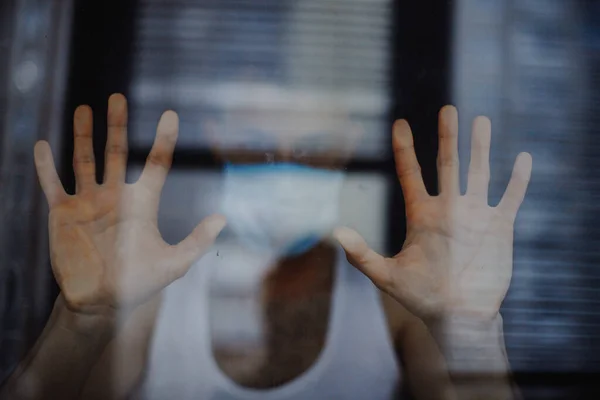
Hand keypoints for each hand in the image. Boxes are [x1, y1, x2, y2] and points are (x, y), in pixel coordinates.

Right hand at [34, 94, 225, 316]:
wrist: (101, 304)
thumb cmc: (139, 284)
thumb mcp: (174, 264)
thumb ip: (197, 241)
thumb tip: (223, 218)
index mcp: (143, 203)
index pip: (157, 164)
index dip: (164, 139)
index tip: (171, 114)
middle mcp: (115, 196)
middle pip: (117, 153)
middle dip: (117, 126)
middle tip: (118, 98)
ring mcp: (88, 203)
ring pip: (84, 161)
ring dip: (83, 135)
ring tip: (85, 109)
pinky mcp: (63, 214)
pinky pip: (52, 184)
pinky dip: (46, 166)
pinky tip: (42, 144)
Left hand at [335, 106, 531, 320]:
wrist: (458, 316)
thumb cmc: (421, 297)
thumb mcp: (387, 276)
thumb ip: (362, 255)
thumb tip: (334, 233)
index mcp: (421, 215)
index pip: (411, 174)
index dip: (405, 149)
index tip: (400, 123)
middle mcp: (448, 209)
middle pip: (448, 164)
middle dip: (448, 136)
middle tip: (447, 109)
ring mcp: (475, 215)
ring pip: (479, 172)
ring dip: (481, 148)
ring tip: (482, 121)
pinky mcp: (499, 228)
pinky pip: (511, 198)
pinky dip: (519, 180)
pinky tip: (524, 159)